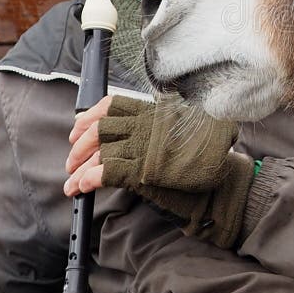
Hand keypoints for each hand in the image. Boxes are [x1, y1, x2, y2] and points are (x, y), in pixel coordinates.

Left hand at [64, 93, 255, 249]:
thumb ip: (160, 127)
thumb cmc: (206, 158)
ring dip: (79, 169)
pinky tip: (84, 187)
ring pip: (99, 153)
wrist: (221, 181)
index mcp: (156, 113)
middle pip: (100, 129)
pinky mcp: (143, 172)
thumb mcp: (183, 131)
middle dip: (80, 146)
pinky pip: (106, 172)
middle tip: (72, 160)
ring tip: (72, 184)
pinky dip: (90, 179)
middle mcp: (147, 126)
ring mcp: (145, 148)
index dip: (90, 116)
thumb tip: (136, 135)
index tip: (78, 128)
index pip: (114, 105)